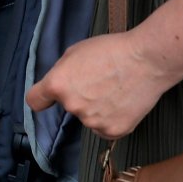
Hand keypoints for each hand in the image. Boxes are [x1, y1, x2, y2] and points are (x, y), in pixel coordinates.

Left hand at [25, 30, 172, 140]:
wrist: (147, 60)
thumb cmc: (112, 49)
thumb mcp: (76, 51)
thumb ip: (62, 71)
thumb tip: (58, 85)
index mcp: (58, 84)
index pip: (35, 101)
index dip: (42, 98)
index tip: (48, 98)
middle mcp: (72, 106)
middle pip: (69, 106)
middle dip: (79, 96)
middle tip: (99, 82)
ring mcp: (92, 121)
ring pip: (88, 118)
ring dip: (96, 109)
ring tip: (115, 90)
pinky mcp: (112, 131)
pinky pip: (104, 129)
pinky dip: (111, 119)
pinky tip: (122, 103)